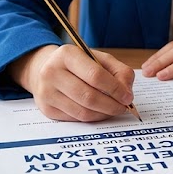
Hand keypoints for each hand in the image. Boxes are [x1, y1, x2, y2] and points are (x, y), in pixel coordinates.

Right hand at [8, 45, 134, 121]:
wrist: (45, 69)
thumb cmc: (77, 64)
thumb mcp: (98, 58)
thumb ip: (118, 71)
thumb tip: (126, 92)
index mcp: (67, 54)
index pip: (95, 75)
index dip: (115, 89)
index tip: (127, 96)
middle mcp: (52, 72)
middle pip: (89, 96)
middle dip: (111, 105)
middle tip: (123, 107)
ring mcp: (46, 92)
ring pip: (83, 112)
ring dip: (103, 114)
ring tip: (113, 110)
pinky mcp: (47, 109)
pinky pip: (76, 119)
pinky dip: (92, 118)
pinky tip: (99, 112)